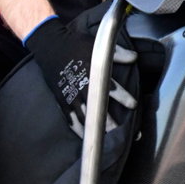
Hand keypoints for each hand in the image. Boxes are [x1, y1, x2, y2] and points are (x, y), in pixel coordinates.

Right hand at [24, 16, 138, 135]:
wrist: (49, 44)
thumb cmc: (75, 44)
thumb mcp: (96, 45)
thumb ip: (117, 53)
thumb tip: (134, 57)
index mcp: (91, 73)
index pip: (110, 88)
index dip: (123, 97)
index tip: (133, 105)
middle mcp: (80, 87)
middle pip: (96, 108)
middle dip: (108, 121)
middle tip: (120, 132)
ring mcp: (69, 95)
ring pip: (83, 116)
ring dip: (93, 128)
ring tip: (103, 139)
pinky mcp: (61, 99)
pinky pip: (69, 117)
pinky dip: (77, 128)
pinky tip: (85, 136)